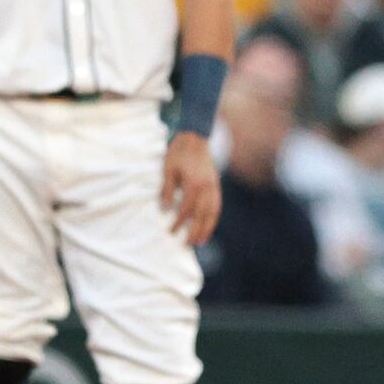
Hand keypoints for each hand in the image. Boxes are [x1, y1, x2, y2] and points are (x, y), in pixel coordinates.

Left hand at [162, 132, 221, 246]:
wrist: (195, 137)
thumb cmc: (179, 153)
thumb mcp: (168, 170)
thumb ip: (167, 190)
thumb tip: (165, 209)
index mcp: (194, 184)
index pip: (186, 210)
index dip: (179, 222)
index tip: (171, 232)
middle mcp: (207, 187)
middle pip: (202, 215)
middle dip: (195, 231)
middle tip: (188, 245)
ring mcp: (214, 186)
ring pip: (213, 212)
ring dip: (208, 228)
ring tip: (201, 240)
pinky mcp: (216, 184)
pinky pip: (217, 205)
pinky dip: (214, 217)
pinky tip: (209, 224)